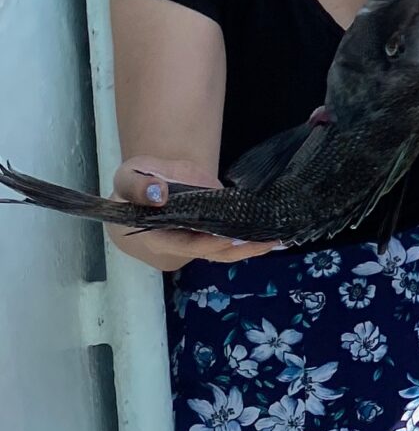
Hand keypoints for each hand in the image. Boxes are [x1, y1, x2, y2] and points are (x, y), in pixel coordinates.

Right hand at [108, 160, 276, 269]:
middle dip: (241, 248)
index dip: (209, 243)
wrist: (145, 186)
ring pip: (225, 252)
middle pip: (213, 253)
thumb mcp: (128, 177)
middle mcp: (179, 245)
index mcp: (157, 236)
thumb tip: (158, 193)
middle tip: (267, 240)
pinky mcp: (210, 234)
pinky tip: (273, 234)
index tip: (233, 237)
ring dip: (251, 247)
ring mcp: (197, 241)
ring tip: (278, 239)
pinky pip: (230, 242)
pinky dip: (250, 239)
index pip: (186, 245)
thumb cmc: (135, 182)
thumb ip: (137, 185)